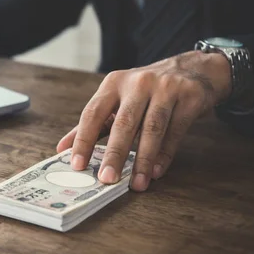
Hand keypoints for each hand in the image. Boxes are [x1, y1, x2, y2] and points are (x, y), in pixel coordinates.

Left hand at [56, 51, 231, 191]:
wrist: (191, 69)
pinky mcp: (188, 97)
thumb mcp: (117, 98)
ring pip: (151, 128)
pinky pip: (174, 131)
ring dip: (142, 159)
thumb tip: (62, 148)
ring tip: (136, 184)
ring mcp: (165, 88)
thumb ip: (92, 123)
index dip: (83, 139)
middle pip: (123, 123)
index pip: (93, 113)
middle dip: (114, 154)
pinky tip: (155, 172)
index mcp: (114, 83)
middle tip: (106, 179)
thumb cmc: (145, 90)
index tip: (77, 164)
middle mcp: (137, 83)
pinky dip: (164, 154)